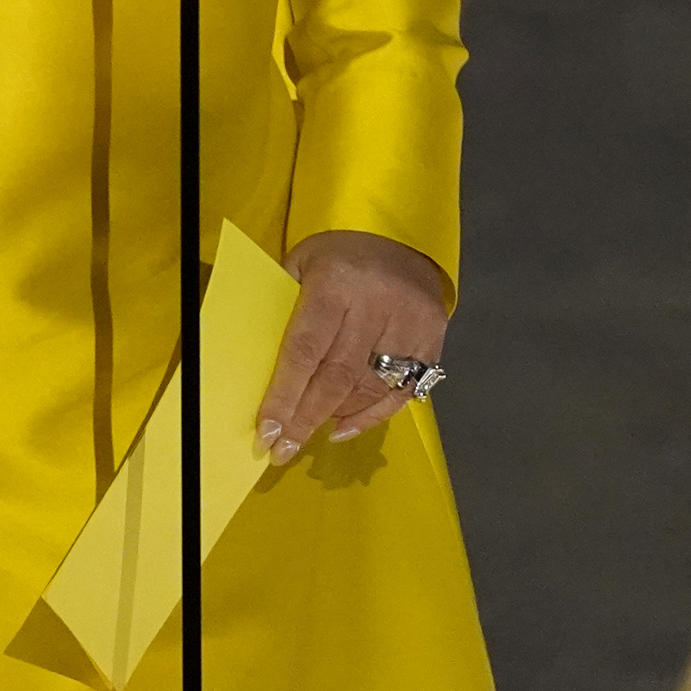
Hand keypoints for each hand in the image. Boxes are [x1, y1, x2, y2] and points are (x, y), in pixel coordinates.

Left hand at [255, 230, 450, 465]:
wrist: (404, 239)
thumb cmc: (341, 256)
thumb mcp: (302, 263)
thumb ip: (284, 307)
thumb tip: (259, 364)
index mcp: (337, 284)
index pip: (305, 349)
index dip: (285, 394)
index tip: (267, 431)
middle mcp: (376, 307)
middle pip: (337, 377)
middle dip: (306, 419)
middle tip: (282, 451)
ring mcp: (409, 326)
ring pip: (368, 390)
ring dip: (334, 417)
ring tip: (306, 434)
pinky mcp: (432, 342)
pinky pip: (400, 393)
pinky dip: (370, 416)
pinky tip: (343, 428)